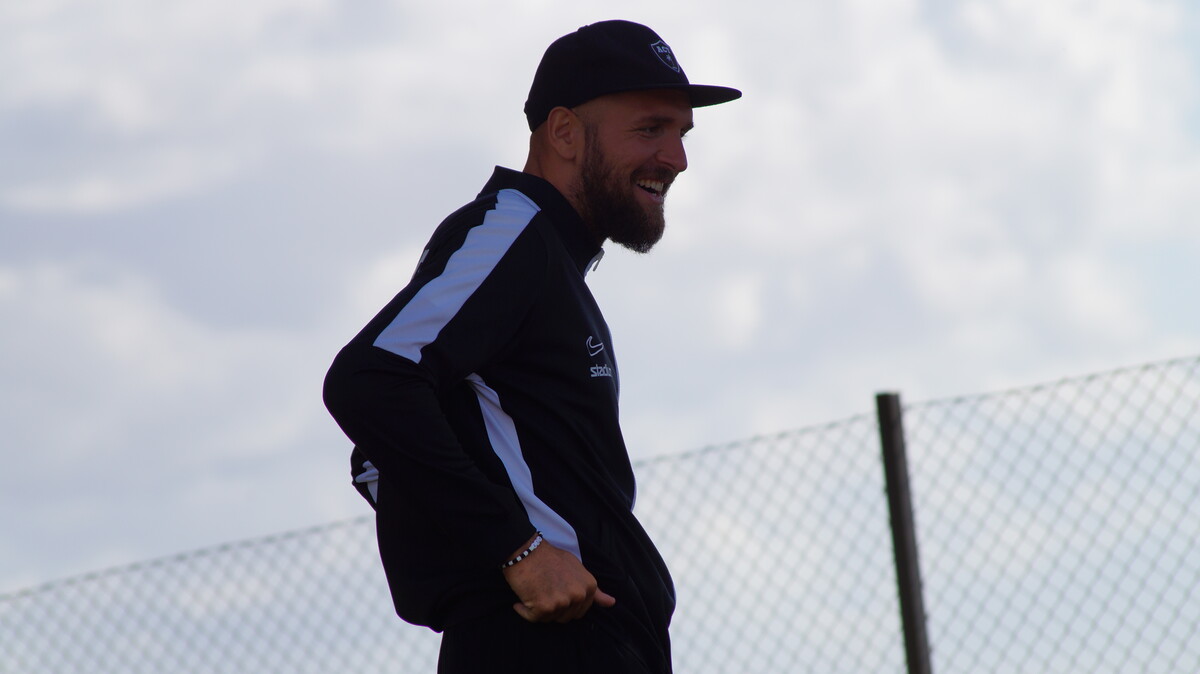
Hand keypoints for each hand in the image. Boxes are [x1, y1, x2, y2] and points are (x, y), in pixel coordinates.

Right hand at [502, 536, 616, 622]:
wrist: (526, 549)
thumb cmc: (549, 558)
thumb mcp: (577, 568)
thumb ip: (594, 590)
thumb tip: (611, 603)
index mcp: (589, 586)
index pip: (581, 611)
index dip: (566, 603)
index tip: (556, 590)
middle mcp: (578, 595)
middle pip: (566, 617)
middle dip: (553, 607)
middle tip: (544, 589)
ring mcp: (562, 602)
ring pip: (549, 619)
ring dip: (539, 609)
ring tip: (535, 589)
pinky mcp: (544, 607)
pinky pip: (532, 618)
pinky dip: (524, 610)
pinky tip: (522, 597)